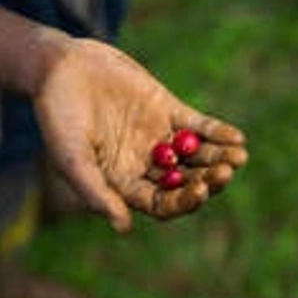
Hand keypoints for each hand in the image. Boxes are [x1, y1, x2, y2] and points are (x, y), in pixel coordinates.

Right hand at [34, 39, 247, 232]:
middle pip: (185, 181)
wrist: (63, 69)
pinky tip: (235, 137)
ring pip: (196, 155)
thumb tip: (124, 228)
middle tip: (226, 173)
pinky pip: (197, 125)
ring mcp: (159, 137)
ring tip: (239, 157)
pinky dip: (216, 132)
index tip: (201, 192)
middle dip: (207, 179)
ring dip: (219, 157)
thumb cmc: (59, 116)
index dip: (182, 201)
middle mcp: (146, 163)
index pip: (161, 202)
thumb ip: (97, 192)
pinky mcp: (167, 110)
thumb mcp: (72, 158)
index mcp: (125, 181)